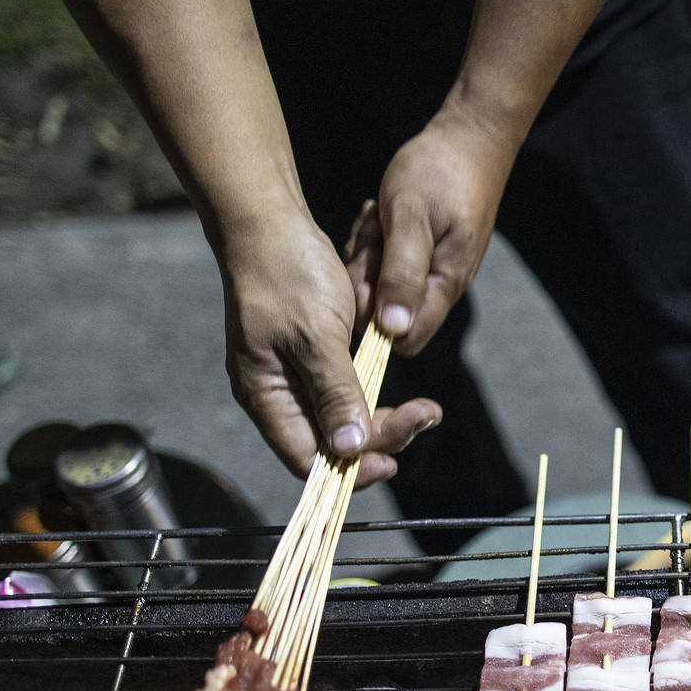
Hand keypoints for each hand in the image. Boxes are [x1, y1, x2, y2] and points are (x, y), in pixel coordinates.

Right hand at [217, 210, 440, 488]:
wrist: (271, 222)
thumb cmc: (286, 274)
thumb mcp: (315, 335)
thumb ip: (334, 393)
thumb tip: (349, 449)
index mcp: (265, 396)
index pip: (308, 459)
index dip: (351, 468)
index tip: (394, 461)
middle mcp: (276, 395)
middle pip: (330, 442)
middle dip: (379, 437)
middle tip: (425, 417)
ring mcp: (292, 376)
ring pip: (341, 417)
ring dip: (382, 416)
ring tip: (425, 409)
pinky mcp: (310, 356)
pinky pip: (343, 389)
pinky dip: (371, 391)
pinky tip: (397, 385)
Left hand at [344, 106, 511, 354]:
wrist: (469, 137)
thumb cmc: (439, 172)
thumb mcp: (410, 218)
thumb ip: (401, 274)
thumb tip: (392, 330)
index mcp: (444, 283)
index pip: (404, 339)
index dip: (373, 318)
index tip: (366, 272)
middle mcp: (440, 285)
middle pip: (386, 311)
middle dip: (368, 275)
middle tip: (374, 232)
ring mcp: (432, 268)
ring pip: (383, 284)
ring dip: (370, 252)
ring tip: (379, 216)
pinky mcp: (424, 251)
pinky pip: (388, 261)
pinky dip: (377, 240)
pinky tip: (381, 213)